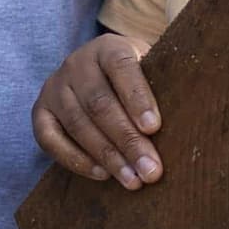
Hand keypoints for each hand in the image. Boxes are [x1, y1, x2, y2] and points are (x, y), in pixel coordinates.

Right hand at [34, 35, 161, 187]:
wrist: (99, 75)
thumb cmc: (137, 81)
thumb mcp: (152, 70)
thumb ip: (163, 86)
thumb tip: (188, 123)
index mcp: (108, 47)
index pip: (122, 66)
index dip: (137, 97)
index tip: (154, 128)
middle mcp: (76, 63)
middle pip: (100, 103)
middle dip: (127, 140)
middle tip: (150, 170)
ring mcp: (54, 87)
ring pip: (78, 124)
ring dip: (107, 156)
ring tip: (132, 180)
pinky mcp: (40, 112)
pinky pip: (50, 139)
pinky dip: (75, 159)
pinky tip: (102, 175)